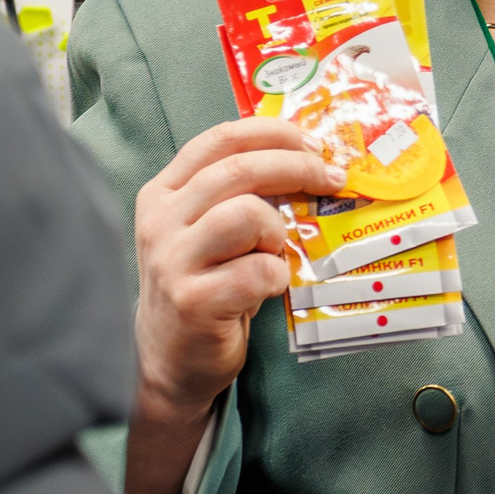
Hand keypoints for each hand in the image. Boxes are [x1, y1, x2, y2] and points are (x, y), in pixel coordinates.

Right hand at [124, 118, 340, 493]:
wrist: (168, 360)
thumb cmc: (203, 286)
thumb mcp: (207, 230)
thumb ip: (239, 195)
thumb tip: (311, 157)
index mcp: (164, 192)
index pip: (219, 139)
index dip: (273, 133)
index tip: (314, 142)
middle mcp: (161, 221)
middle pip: (239, 170)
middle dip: (298, 167)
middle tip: (333, 178)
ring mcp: (172, 261)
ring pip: (245, 214)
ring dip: (278, 230)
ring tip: (277, 250)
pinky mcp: (192, 302)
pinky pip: (256, 272)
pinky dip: (276, 276)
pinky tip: (268, 287)